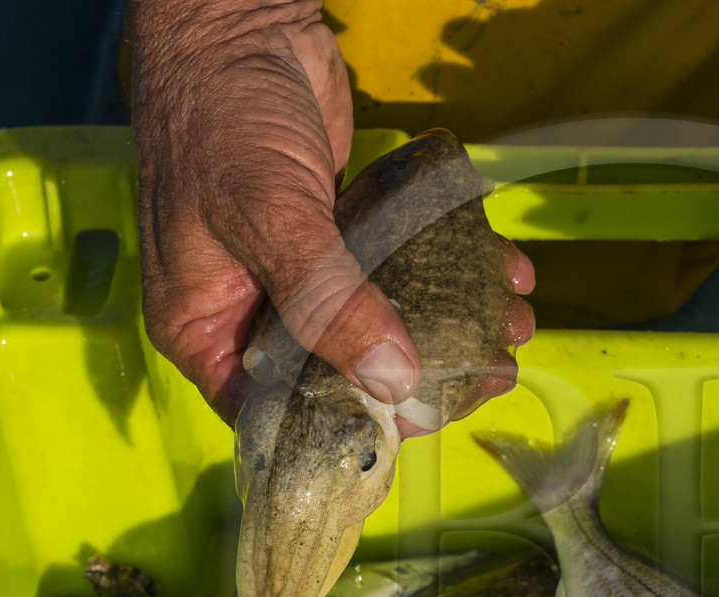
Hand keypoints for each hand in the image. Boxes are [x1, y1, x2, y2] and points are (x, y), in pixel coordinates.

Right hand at [131, 0, 533, 428]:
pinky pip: (401, 269)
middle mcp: (252, 312)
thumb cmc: (223, 117)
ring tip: (513, 324)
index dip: (348, 434)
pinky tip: (503, 269)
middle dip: (424, 377)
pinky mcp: (341, 232)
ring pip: (382, 324)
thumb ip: (327, 303)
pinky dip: (452, 272)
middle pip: (341, 376)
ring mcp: (300, 271)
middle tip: (492, 374)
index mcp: (206, 329)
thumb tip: (392, 382)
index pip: (275, 415)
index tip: (423, 430)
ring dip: (453, 325)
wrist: (238, 22)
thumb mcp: (269, 216)